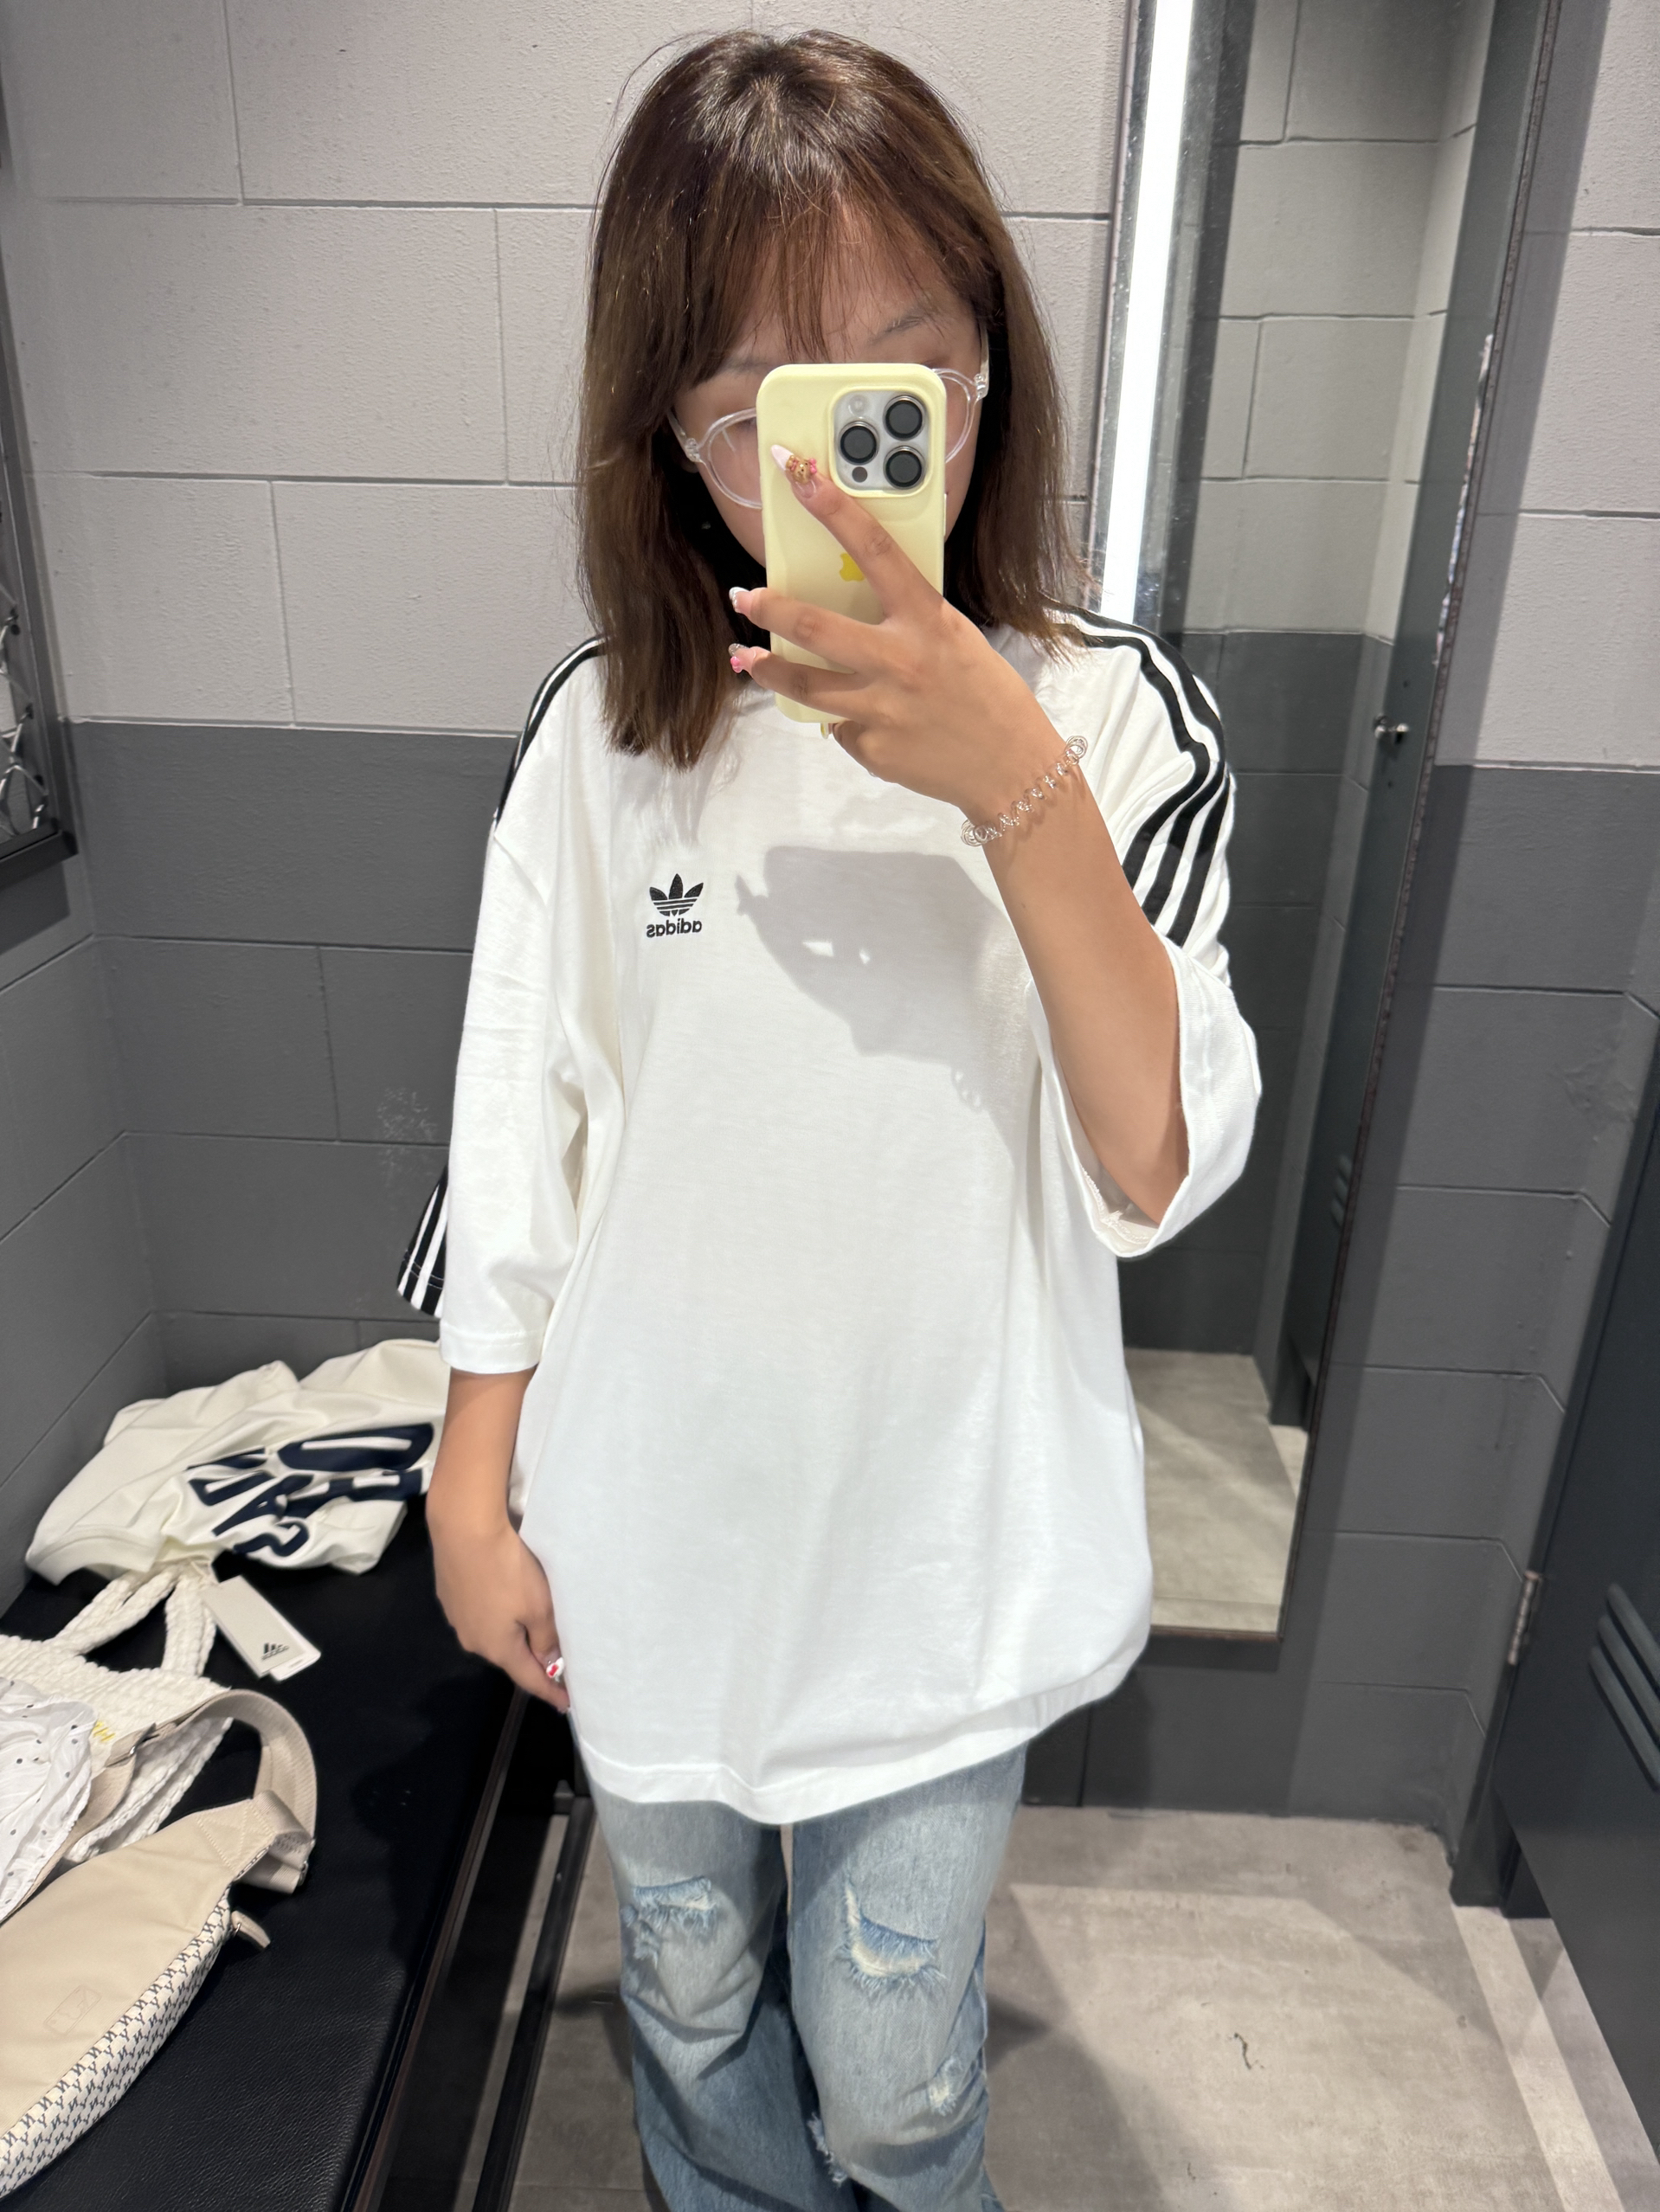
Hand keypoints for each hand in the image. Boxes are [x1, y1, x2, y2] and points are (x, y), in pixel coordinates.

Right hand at [429, 1502, 568, 1711]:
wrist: (463, 1528)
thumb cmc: (508, 1569)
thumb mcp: (538, 1606)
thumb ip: (546, 1638)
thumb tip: (549, 1663)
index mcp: (497, 1648)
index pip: (529, 1679)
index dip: (550, 1691)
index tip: (566, 1704)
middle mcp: (473, 1640)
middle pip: (509, 1656)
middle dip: (531, 1661)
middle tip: (555, 1662)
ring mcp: (457, 1618)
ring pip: (492, 1634)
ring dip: (512, 1635)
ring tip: (531, 1629)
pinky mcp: (449, 1595)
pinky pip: (480, 1614)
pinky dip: (496, 1614)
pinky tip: (503, 1600)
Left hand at [727, 448, 1057, 824]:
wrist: (1011, 767)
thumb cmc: (988, 695)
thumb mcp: (955, 637)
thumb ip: (908, 619)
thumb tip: (857, 602)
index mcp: (927, 621)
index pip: (874, 550)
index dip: (832, 507)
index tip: (799, 475)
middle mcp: (900, 661)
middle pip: (815, 627)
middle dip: (770, 608)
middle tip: (745, 596)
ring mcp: (882, 709)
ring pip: (804, 686)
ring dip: (768, 668)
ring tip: (748, 657)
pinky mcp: (871, 748)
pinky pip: (840, 726)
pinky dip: (840, 718)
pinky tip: (856, 718)